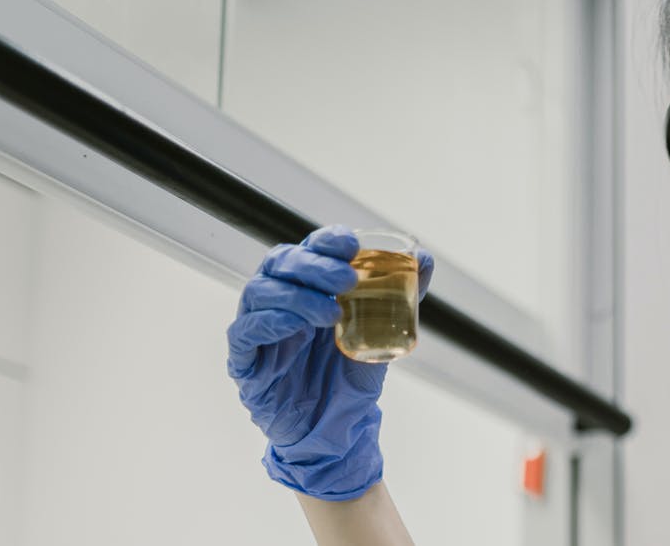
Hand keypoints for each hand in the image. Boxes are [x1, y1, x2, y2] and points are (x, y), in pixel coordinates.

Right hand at [226, 224, 433, 499]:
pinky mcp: (245, 361)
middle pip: (281, 263)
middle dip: (314, 265)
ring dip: (297, 295)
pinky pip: (244, 332)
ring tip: (332, 313)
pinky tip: (296, 325)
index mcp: (307, 287)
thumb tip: (425, 257)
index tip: (351, 244)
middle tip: (348, 278)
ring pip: (260, 292)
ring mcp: (258, 329)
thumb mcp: (382, 332)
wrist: (336, 428)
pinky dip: (269, 322)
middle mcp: (278, 301)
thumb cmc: (350, 375)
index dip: (325, 241)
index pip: (307, 249)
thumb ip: (402, 295)